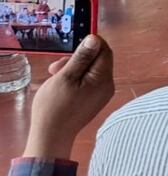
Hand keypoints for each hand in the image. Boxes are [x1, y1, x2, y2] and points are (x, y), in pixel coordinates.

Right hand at [23, 35, 114, 159]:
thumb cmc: (55, 107)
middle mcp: (108, 86)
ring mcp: (102, 94)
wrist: (51, 136)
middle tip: (55, 67)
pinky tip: (62, 86)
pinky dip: (76, 79)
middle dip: (77, 59)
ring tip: (55, 76)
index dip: (89, 44)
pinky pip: (89, 82)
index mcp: (103, 79)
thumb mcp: (65, 76)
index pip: (105, 50)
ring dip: (74, 69)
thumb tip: (95, 38)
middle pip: (98, 60)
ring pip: (91, 71)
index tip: (70, 48)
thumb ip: (81, 57)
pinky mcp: (94, 100)